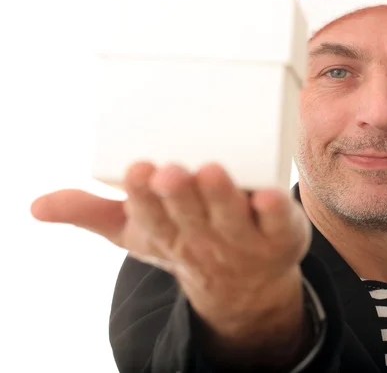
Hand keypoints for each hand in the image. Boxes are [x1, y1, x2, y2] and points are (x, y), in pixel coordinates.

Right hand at [31, 162, 312, 364]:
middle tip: (170, 170)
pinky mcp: (281, 235)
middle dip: (178, 195)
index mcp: (167, 233)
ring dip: (221, 198)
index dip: (144, 197)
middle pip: (189, 216)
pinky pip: (279, 224)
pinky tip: (272, 193)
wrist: (243, 283)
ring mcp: (244, 239)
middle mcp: (204, 238)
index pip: (150, 217)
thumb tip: (36, 205)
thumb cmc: (187, 242)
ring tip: (211, 171)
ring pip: (231, 219)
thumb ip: (91, 213)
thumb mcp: (137, 232)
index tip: (138, 170)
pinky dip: (276, 211)